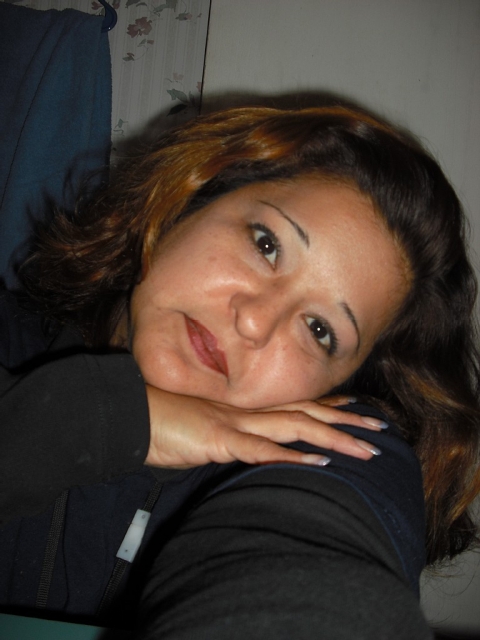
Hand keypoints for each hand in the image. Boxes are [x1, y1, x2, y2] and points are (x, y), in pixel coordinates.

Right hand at [144, 386, 385, 468]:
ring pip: (295, 428)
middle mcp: (247, 412)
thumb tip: (242, 448)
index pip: (293, 406)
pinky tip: (320, 463)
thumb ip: (227, 439)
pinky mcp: (220, 440)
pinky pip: (261, 449)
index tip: (355, 409)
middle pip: (306, 414)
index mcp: (243, 410)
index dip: (327, 407)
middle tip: (380, 430)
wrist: (130, 416)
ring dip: (333, 439)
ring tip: (366, 450)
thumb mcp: (202, 433)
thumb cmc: (163, 425)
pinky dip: (292, 456)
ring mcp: (236, 423)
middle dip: (345, 422)